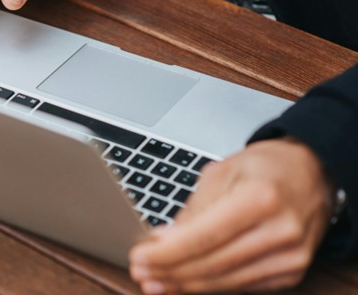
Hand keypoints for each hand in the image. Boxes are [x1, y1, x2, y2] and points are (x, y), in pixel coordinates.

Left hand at [129, 138, 334, 293]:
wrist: (312, 173)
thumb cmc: (265, 167)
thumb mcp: (221, 172)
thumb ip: (192, 210)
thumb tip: (161, 241)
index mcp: (261, 198)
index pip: (203, 237)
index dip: (166, 253)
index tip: (139, 257)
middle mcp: (281, 231)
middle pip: (212, 264)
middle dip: (170, 271)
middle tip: (141, 273)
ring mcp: (290, 256)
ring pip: (225, 281)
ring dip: (185, 284)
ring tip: (155, 281)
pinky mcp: (291, 272)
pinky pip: (242, 286)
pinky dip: (210, 285)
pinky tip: (186, 282)